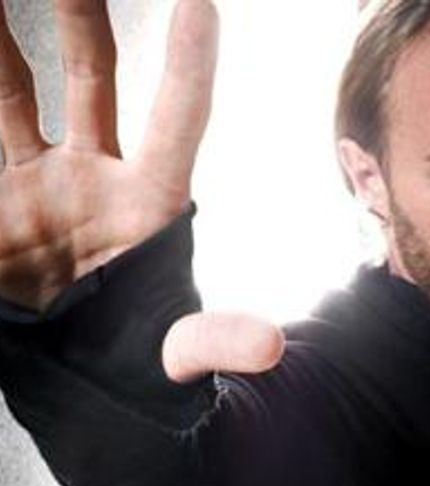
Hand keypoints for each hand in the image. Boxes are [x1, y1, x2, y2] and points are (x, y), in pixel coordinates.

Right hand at [0, 0, 283, 380]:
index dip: (190, 62)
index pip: (178, 118)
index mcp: (152, 202)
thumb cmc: (138, 357)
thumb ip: (215, 342)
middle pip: (93, 75)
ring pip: (14, 87)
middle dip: (81, 11)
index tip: (200, 0)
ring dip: (0, 34)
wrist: (79, 372)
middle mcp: (97, 177)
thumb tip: (270, 348)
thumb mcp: (178, 349)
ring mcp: (42, 182)